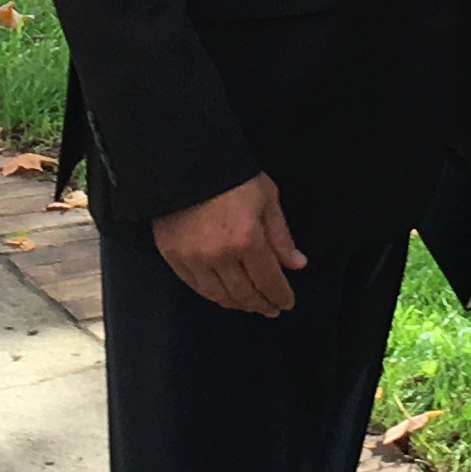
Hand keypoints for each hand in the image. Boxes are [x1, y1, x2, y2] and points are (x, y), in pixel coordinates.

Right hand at [154, 173, 305, 314]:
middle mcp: (219, 256)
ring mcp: (193, 259)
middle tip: (271, 309)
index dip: (280, 295)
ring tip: (250, 305)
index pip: (267, 280)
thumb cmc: (233, 175)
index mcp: (246, 240)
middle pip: (244, 293)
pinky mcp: (173, 256)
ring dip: (237, 304)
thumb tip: (297, 265)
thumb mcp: (267, 198)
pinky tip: (223, 295)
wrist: (186, 162)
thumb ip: (281, 236)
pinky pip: (196, 286)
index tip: (287, 303)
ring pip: (219, 295)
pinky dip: (213, 295)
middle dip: (261, 304)